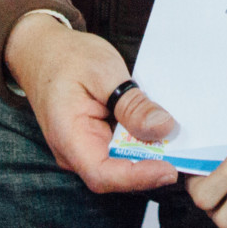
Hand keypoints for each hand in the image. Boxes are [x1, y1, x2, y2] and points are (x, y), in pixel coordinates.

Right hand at [2, 10, 178, 194]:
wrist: (41, 50)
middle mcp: (74, 152)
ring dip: (148, 154)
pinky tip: (159, 130)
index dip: (139, 177)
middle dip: (151, 166)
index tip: (170, 168)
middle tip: (185, 150)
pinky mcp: (93, 141)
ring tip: (178, 139)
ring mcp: (83, 149)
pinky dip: (140, 143)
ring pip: (120, 164)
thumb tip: (164, 128)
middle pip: (116, 174)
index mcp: (69, 137)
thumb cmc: (67, 57)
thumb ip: (132, 103)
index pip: (104, 175)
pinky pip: (119, 151)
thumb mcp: (103, 71)